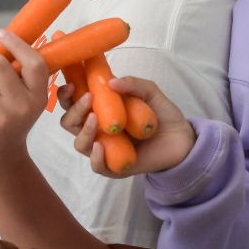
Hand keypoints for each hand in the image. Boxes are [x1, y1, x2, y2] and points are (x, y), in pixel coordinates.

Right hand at [60, 76, 195, 176]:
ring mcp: (104, 148)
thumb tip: (112, 81)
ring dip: (83, 130)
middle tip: (88, 99)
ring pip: (79, 143)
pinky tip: (99, 146)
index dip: (67, 94)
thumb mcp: (150, 92)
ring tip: (94, 118)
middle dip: (73, 110)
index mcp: (100, 109)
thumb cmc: (162, 114)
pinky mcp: (114, 166)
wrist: (181, 138)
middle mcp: (97, 129)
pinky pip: (96, 165)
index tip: (70, 85)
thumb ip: (133, 84)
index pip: (74, 103)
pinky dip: (95, 156)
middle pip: (70, 123)